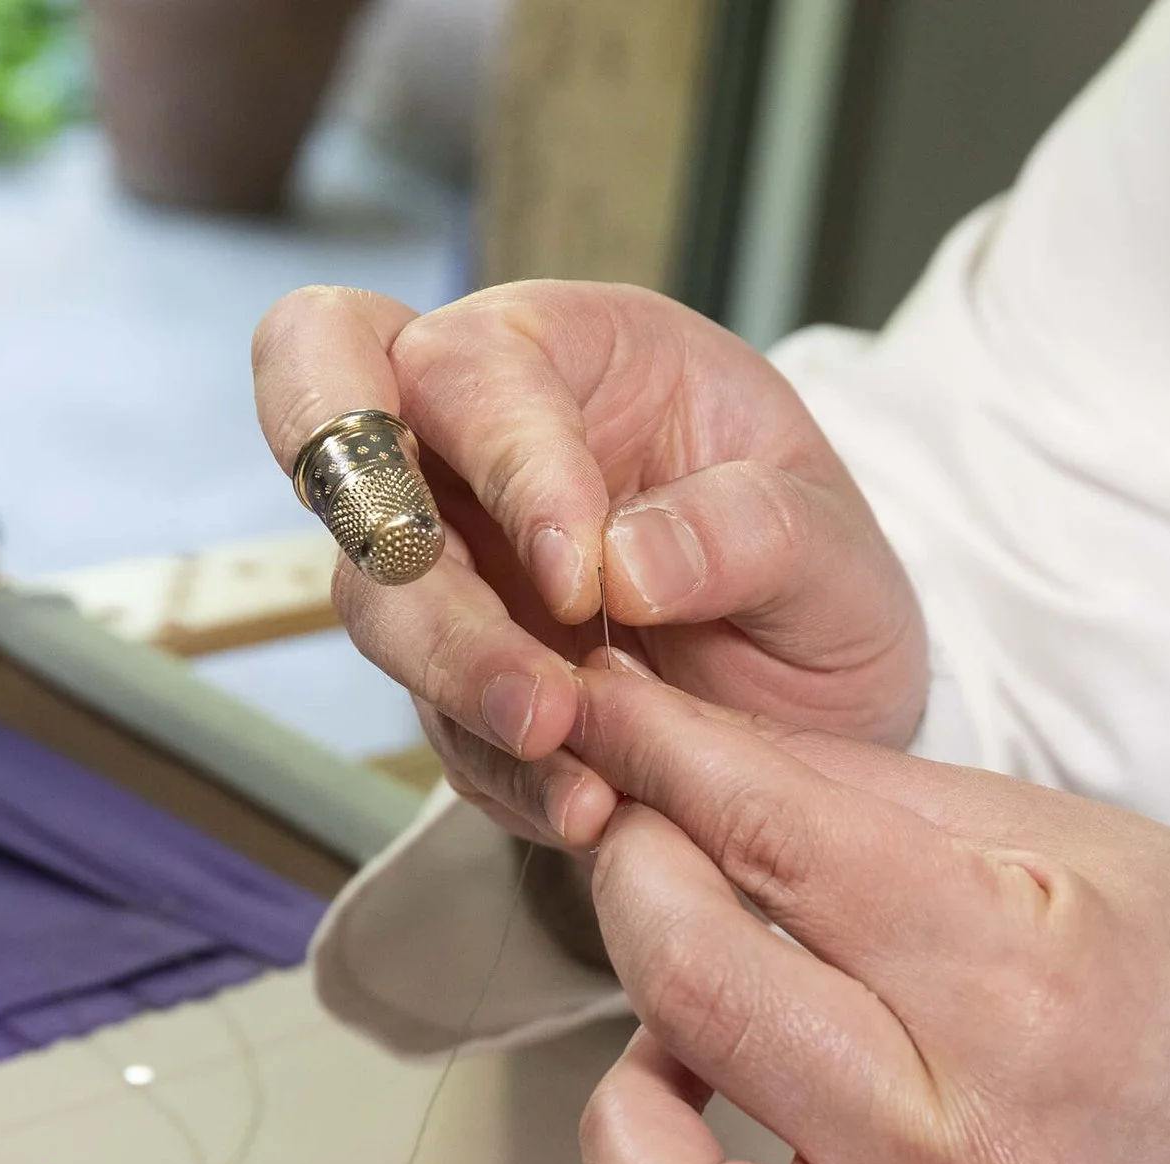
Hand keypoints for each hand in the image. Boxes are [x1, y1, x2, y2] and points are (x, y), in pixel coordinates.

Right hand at [252, 282, 926, 848]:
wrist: (823, 705)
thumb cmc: (819, 573)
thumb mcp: (836, 542)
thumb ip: (751, 528)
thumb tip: (622, 561)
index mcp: (567, 353)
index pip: (464, 364)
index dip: (505, 462)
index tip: (581, 576)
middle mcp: (473, 445)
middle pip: (333, 434)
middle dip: (385, 540)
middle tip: (487, 627)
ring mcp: (448, 566)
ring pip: (374, 598)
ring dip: (458, 678)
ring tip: (569, 750)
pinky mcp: (454, 683)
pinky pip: (438, 724)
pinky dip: (505, 772)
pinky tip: (588, 804)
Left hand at [564, 657, 1169, 1163]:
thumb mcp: (1066, 839)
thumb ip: (857, 794)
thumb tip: (684, 744)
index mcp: (1013, 991)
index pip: (770, 846)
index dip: (663, 757)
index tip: (609, 714)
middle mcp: (959, 1156)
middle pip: (697, 996)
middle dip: (635, 880)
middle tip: (648, 847)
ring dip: (625, 1120)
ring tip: (676, 1063)